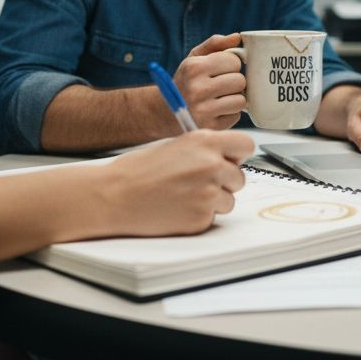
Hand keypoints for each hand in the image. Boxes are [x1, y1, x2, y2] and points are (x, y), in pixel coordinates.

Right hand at [100, 130, 253, 235]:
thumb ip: (204, 150)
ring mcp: (208, 193)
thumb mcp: (176, 146)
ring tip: (183, 196)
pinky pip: (212, 218)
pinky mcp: (201, 217)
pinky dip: (198, 216)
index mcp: (205, 141)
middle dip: (224, 182)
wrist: (114, 196)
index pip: (246, 144)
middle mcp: (211, 165)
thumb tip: (226, 158)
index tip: (229, 161)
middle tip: (196, 183)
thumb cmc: (138, 171)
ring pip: (229, 201)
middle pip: (240, 177)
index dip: (237, 155)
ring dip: (212, 201)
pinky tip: (177, 209)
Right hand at [172, 33, 246, 129]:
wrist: (165, 112)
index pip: (234, 61)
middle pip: (240, 81)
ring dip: (234, 98)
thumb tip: (237, 37)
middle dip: (234, 82)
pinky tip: (216, 111)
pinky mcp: (209, 127)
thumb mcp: (194, 59)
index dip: (230, 65)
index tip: (221, 70)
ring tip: (219, 98)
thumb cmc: (185, 81)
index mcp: (194, 67)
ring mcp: (203, 110)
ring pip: (241, 100)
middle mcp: (197, 89)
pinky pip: (236, 116)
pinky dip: (230, 113)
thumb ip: (215, 44)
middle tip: (221, 85)